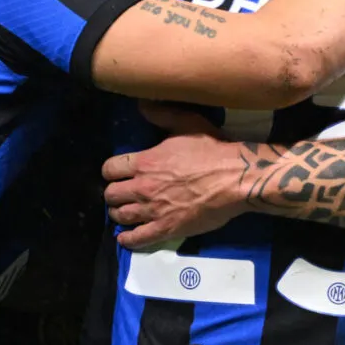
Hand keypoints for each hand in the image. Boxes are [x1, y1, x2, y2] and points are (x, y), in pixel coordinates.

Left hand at [101, 103, 246, 248]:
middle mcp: (143, 187)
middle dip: (113, 193)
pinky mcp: (166, 229)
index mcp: (145, 162)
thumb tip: (141, 103)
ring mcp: (153, 211)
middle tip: (121, 193)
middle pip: (111, 195)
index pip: (110, 169)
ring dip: (119, 214)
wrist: (234, 178)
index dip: (110, 171)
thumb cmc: (211, 150)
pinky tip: (126, 238)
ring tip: (124, 212)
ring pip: (121, 216)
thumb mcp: (186, 122)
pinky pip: (138, 239)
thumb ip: (161, 114)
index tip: (116, 173)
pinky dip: (128, 240)